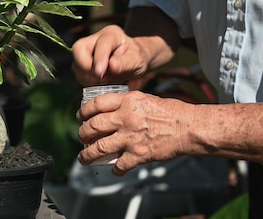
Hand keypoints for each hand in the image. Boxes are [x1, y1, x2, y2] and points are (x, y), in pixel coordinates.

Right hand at [71, 25, 149, 85]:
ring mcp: (86, 51)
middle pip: (78, 49)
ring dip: (87, 76)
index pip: (100, 44)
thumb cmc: (137, 58)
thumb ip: (126, 62)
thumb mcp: (137, 60)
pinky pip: (78, 73)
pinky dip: (87, 80)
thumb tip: (112, 65)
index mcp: (111, 34)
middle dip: (85, 66)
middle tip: (99, 77)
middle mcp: (95, 39)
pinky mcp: (82, 63)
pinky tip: (99, 82)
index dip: (99, 58)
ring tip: (103, 80)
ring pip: (76, 63)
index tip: (100, 73)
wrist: (133, 62)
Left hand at [76, 90, 191, 174]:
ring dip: (87, 154)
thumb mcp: (144, 99)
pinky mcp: (139, 154)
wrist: (190, 128)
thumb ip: (125, 104)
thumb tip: (108, 110)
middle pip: (92, 126)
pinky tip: (115, 169)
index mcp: (127, 102)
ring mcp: (130, 137)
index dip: (84, 111)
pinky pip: (120, 165)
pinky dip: (115, 169)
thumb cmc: (172, 113)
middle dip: (82, 133)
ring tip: (84, 157)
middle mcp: (125, 118)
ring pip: (99, 147)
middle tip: (81, 136)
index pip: (96, 104)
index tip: (80, 116)